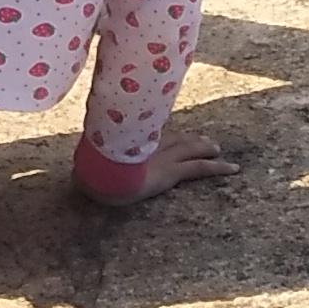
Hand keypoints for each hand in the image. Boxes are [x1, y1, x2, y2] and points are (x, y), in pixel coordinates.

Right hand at [75, 140, 240, 205]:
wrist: (99, 176)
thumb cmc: (88, 171)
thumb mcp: (87, 162)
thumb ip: (87, 161)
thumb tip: (75, 167)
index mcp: (130, 141)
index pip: (148, 133)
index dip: (159, 131)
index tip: (164, 130)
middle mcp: (148, 144)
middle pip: (172, 137)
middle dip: (185, 138)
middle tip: (199, 138)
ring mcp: (162, 156)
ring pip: (190, 149)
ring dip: (204, 148)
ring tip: (216, 148)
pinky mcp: (172, 172)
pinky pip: (200, 169)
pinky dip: (218, 168)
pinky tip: (233, 169)